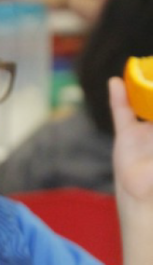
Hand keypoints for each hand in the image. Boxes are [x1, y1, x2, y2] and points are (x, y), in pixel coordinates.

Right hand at [109, 77, 152, 201]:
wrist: (145, 197)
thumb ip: (151, 125)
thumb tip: (151, 111)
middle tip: (152, 67)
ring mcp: (146, 130)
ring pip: (145, 102)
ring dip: (144, 85)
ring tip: (145, 67)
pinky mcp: (127, 136)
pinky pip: (122, 112)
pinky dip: (118, 97)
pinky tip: (115, 82)